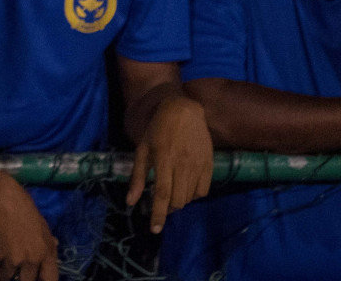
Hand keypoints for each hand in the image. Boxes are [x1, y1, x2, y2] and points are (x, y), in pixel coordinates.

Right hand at [0, 171, 59, 280]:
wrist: (3, 199)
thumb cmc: (26, 210)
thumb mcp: (43, 226)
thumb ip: (49, 242)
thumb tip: (56, 245)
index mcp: (45, 254)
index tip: (34, 278)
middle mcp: (29, 260)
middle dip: (20, 279)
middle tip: (15, 273)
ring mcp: (10, 259)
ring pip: (4, 279)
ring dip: (2, 274)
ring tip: (0, 267)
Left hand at [128, 94, 212, 233]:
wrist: (183, 111)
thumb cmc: (158, 129)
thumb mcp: (142, 149)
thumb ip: (138, 176)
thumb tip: (130, 201)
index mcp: (164, 160)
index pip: (162, 195)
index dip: (158, 214)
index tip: (155, 229)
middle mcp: (183, 165)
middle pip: (177, 200)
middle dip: (168, 209)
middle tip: (161, 204)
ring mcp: (198, 165)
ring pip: (189, 197)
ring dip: (179, 202)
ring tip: (172, 194)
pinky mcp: (209, 165)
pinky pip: (203, 191)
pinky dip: (193, 195)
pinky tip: (185, 188)